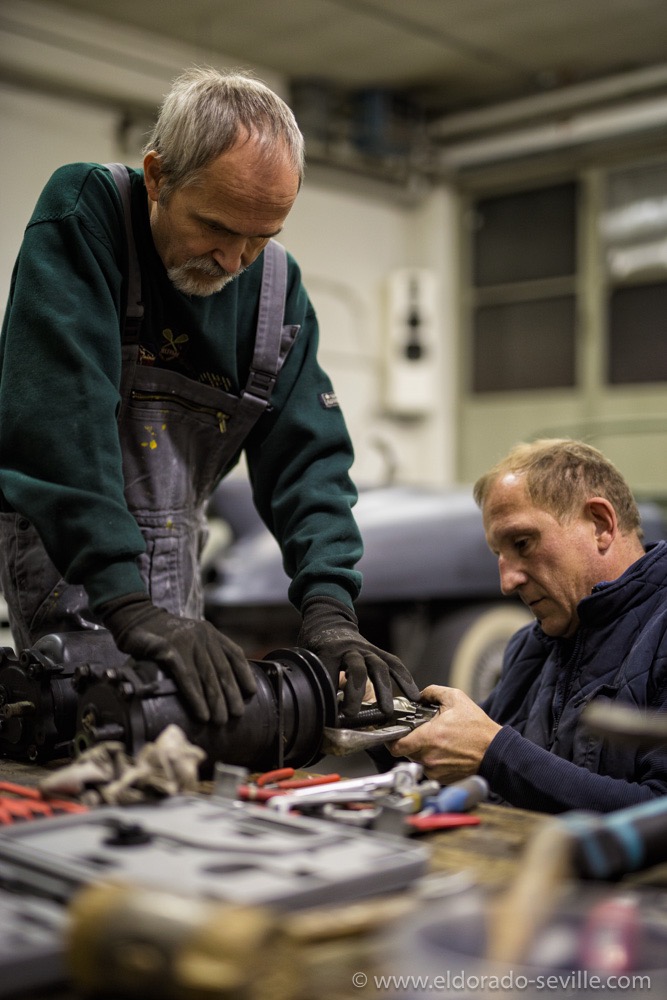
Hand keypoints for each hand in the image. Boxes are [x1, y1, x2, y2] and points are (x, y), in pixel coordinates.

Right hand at [100, 593, 256, 724]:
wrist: (136, 617)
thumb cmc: (163, 633)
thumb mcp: (190, 636)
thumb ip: (203, 652)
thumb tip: (218, 682)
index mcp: (210, 632)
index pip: (234, 654)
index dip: (244, 674)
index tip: (251, 692)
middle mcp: (203, 635)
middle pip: (222, 669)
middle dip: (231, 694)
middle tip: (237, 714)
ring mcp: (187, 642)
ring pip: (207, 676)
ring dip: (215, 701)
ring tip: (220, 720)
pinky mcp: (169, 650)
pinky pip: (187, 678)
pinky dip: (196, 698)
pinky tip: (201, 713)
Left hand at [298, 596, 419, 716]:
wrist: (327, 620)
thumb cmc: (315, 645)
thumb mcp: (307, 659)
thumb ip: (313, 679)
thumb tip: (315, 711)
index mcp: (328, 651)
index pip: (329, 673)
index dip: (328, 694)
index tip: (327, 714)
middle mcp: (349, 648)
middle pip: (356, 669)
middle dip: (355, 693)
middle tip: (353, 714)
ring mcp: (366, 649)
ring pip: (378, 667)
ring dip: (384, 690)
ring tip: (387, 711)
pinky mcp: (377, 651)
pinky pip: (394, 663)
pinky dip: (404, 678)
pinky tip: (414, 695)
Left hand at [388, 684, 501, 783]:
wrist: (495, 752)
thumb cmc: (478, 729)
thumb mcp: (457, 699)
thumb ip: (433, 692)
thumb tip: (420, 694)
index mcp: (429, 738)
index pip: (396, 746)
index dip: (390, 739)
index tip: (393, 733)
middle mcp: (429, 757)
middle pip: (405, 752)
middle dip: (410, 741)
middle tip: (420, 732)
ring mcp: (435, 771)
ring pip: (417, 760)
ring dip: (422, 751)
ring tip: (436, 741)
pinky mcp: (442, 779)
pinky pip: (429, 769)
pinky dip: (432, 760)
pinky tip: (444, 752)